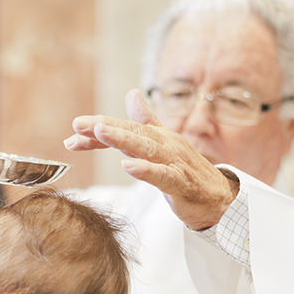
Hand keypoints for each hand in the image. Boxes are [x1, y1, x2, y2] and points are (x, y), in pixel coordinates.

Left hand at [65, 89, 238, 229]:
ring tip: (99, 133)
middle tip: (78, 124)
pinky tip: (129, 166)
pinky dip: (146, 170)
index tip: (73, 131)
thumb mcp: (163, 145)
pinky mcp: (182, 184)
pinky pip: (163, 176)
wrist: (219, 199)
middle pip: (133, 133)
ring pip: (146, 149)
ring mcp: (175, 163)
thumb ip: (145, 122)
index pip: (125, 129)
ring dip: (122, 140)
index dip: (98, 130)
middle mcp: (166, 145)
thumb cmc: (188, 172)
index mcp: (158, 137)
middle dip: (104, 128)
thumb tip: (131, 94)